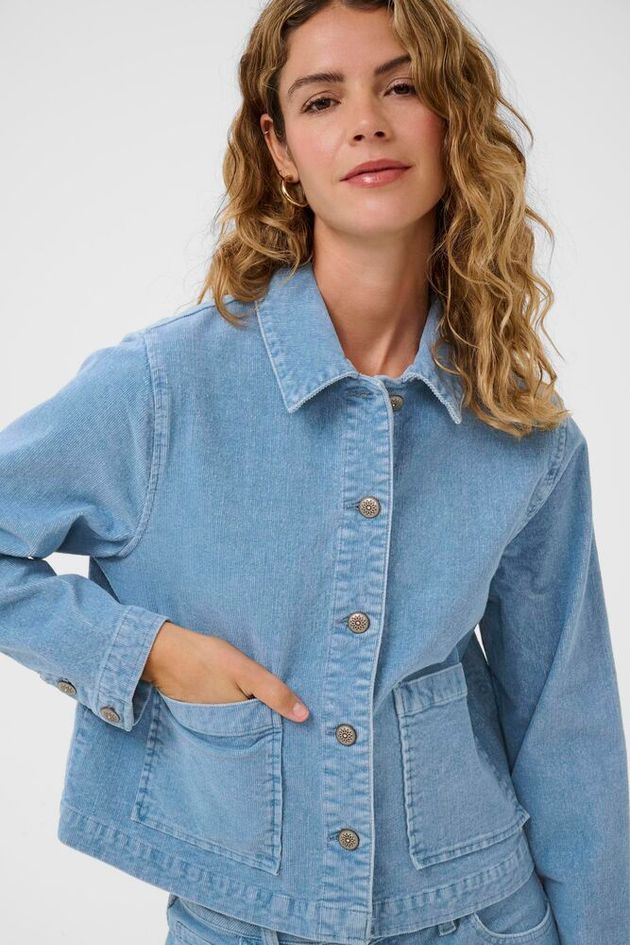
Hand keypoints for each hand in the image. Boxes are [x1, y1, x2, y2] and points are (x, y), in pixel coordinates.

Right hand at [140, 621, 309, 722]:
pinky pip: (227, 713)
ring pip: (242, 720)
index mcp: (238, 724)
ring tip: (269, 699)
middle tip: (290, 705)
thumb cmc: (205, 659)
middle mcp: (225, 729)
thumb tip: (304, 716)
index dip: (285, 721)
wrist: (162, 652)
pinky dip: (237, 706)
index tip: (302, 717)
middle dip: (272, 719)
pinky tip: (242, 694)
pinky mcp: (203, 709)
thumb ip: (273, 692)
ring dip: (255, 712)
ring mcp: (212, 721)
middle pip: (256, 727)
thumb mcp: (244, 671)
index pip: (270, 730)